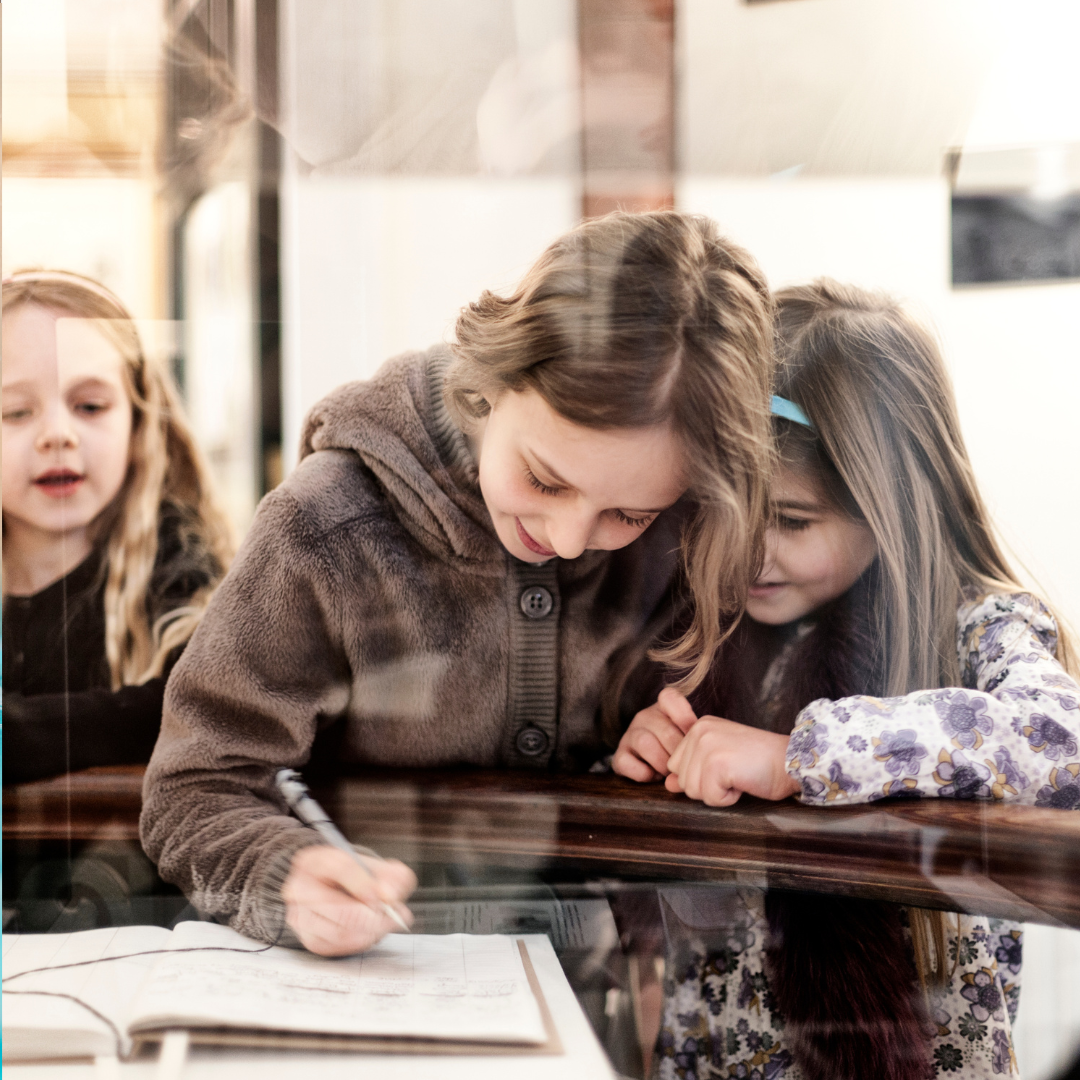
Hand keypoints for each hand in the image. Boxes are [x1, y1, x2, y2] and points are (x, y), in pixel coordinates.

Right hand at [282, 845, 416, 955]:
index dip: (366, 885)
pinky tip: (370, 931)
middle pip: (340, 910)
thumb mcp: (380, 867)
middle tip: (394, 916)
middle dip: (374, 917)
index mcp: (315, 861)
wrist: (340, 892)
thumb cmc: (359, 878)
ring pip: (341, 932)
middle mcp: (300, 888)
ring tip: (384, 922)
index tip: (387, 896)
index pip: (340, 869)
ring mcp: (301, 917)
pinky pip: (339, 947)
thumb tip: (389, 896)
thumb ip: (391, 876)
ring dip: (370, 931)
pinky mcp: (310, 940)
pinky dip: (361, 941)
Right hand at [613, 687, 699, 781]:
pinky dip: (643, 773)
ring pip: (645, 744)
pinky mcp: (619, 756)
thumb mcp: (690, 735)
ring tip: (670, 773)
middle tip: (688, 765)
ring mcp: (630, 735)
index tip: (693, 735)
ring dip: (662, 764)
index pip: (669, 697)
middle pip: (665, 731)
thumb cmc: (679, 748)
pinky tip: (653, 776)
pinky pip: (626, 762)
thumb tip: (706, 747)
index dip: (685, 717)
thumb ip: (697, 734)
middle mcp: (644, 717)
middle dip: (680, 753)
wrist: (653, 764)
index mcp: (663, 706)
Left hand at [665, 716, 800, 806]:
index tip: (727, 767)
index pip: (676, 766)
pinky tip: (744, 782)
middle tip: (734, 773)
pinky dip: (728, 799)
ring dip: (718, 793)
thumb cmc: (760, 762)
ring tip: (739, 776)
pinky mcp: (717, 763)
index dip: (702, 777)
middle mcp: (699, 731)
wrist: (792, 760)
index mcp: (699, 727)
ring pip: (693, 791)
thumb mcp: (721, 761)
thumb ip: (692, 769)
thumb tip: (668, 784)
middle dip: (707, 786)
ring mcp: (707, 746)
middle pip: (682, 779)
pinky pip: (710, 798)